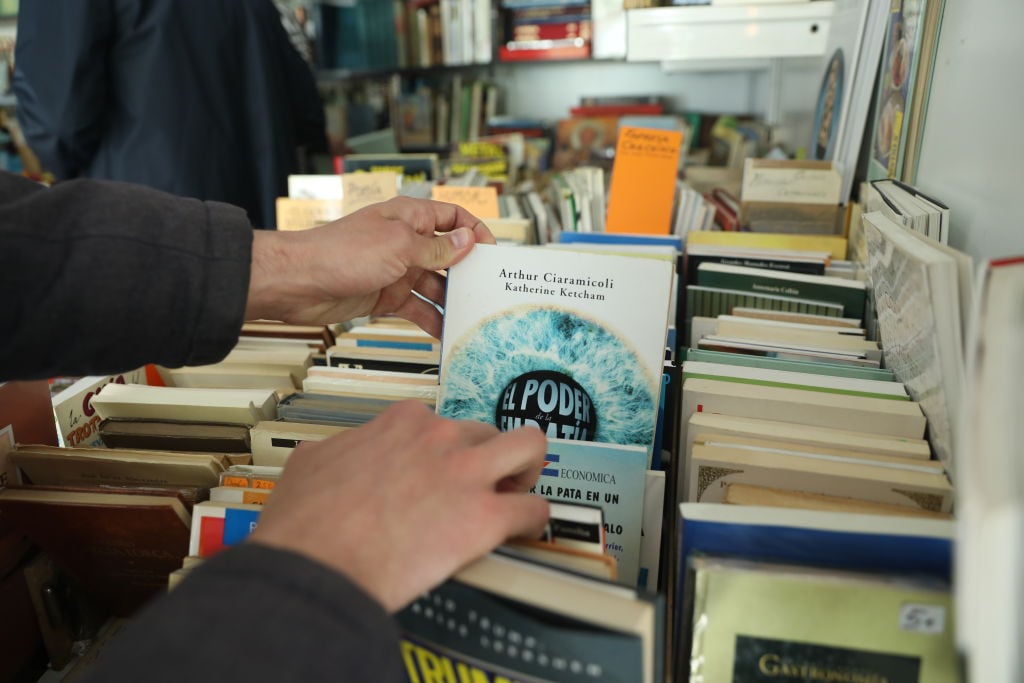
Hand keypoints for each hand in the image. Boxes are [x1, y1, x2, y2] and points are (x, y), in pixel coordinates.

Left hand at [246, 197, 494, 337]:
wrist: (299, 283)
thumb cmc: (341, 253)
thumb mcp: (399, 247)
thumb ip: (436, 249)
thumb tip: (467, 243)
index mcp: (409, 217)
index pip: (452, 217)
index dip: (474, 231)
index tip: (493, 253)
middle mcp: (405, 242)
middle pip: (448, 255)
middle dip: (468, 272)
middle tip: (490, 291)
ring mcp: (396, 270)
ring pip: (435, 285)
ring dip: (453, 301)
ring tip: (473, 318)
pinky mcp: (385, 296)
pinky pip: (417, 308)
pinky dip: (432, 320)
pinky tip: (447, 333)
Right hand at [247, 400, 549, 611]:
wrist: (314, 567)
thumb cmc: (305, 525)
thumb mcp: (309, 463)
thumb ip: (336, 451)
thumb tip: (331, 455)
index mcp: (401, 423)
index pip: (441, 423)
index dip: (445, 450)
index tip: (442, 468)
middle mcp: (439, 438)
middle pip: (489, 432)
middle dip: (490, 458)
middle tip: (484, 484)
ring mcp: (465, 473)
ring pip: (530, 448)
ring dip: (529, 470)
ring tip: (519, 494)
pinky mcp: (484, 517)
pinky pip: (534, 509)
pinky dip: (534, 522)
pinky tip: (523, 533)